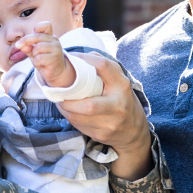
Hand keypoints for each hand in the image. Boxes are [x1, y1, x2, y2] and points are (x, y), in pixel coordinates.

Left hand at [15, 22, 75, 87]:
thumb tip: (21, 45)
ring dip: (34, 55)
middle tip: (17, 45)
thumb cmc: (44, 60)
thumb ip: (28, 48)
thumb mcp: (34, 53)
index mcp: (50, 37)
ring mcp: (56, 49)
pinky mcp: (55, 58)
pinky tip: (41, 65)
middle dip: (25, 41)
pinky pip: (39, 58)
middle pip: (37, 36)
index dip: (39, 27)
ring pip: (38, 48)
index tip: (33, 31)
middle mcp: (54, 41)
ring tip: (38, 60)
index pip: (46, 25)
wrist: (56, 73)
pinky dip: (36, 63)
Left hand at [56, 53, 152, 179]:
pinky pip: (80, 126)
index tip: (71, 58)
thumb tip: (79, 57)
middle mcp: (117, 106)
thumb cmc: (122, 100)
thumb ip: (104, 67)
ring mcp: (110, 123)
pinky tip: (69, 111)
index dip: (85, 60)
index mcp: (122, 86)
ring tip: (60, 101)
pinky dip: (70, 117)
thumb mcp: (119, 81)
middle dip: (69, 100)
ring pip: (79, 118)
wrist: (133, 131)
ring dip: (65, 109)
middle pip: (89, 105)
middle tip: (59, 92)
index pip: (104, 66)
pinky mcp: (101, 135)